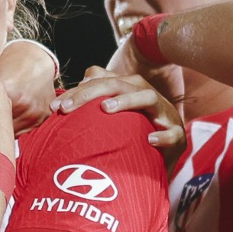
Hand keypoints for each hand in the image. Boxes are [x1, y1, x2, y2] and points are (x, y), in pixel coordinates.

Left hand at [56, 66, 187, 169]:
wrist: (167, 153)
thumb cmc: (137, 131)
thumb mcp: (116, 114)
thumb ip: (98, 95)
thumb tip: (83, 78)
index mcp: (131, 89)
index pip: (102, 82)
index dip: (77, 92)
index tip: (55, 107)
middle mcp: (147, 96)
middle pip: (119, 84)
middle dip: (91, 92)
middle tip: (68, 108)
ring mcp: (164, 113)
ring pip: (148, 97)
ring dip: (127, 100)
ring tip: (106, 108)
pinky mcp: (177, 135)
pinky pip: (172, 133)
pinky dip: (162, 135)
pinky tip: (149, 139)